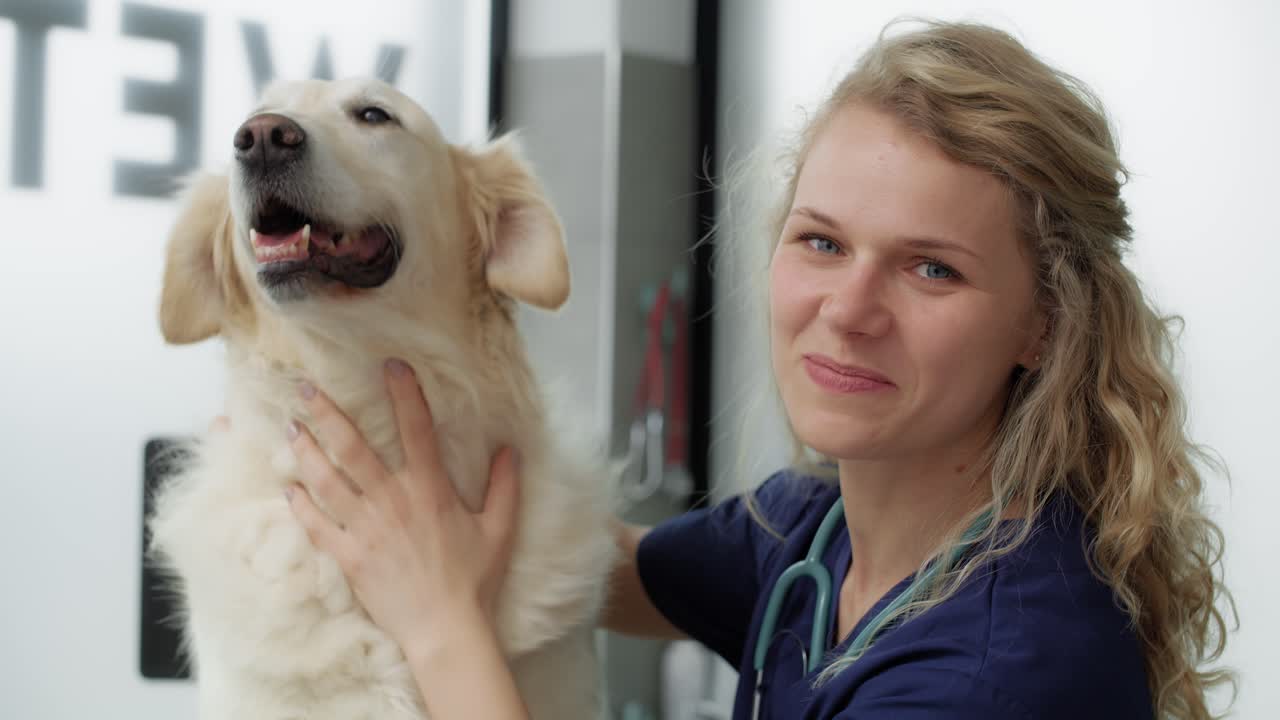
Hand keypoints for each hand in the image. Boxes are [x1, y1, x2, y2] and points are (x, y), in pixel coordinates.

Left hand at [283, 358, 521, 654]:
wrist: (445, 629)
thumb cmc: (474, 580)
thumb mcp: (499, 529)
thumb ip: (504, 486)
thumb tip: (511, 450)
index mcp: (430, 489)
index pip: (417, 429)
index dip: (404, 394)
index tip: (391, 365)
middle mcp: (393, 500)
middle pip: (353, 448)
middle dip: (327, 414)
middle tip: (305, 389)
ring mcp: (366, 528)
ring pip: (327, 480)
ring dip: (306, 452)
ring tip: (290, 429)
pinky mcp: (348, 556)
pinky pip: (317, 526)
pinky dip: (300, 506)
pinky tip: (289, 489)